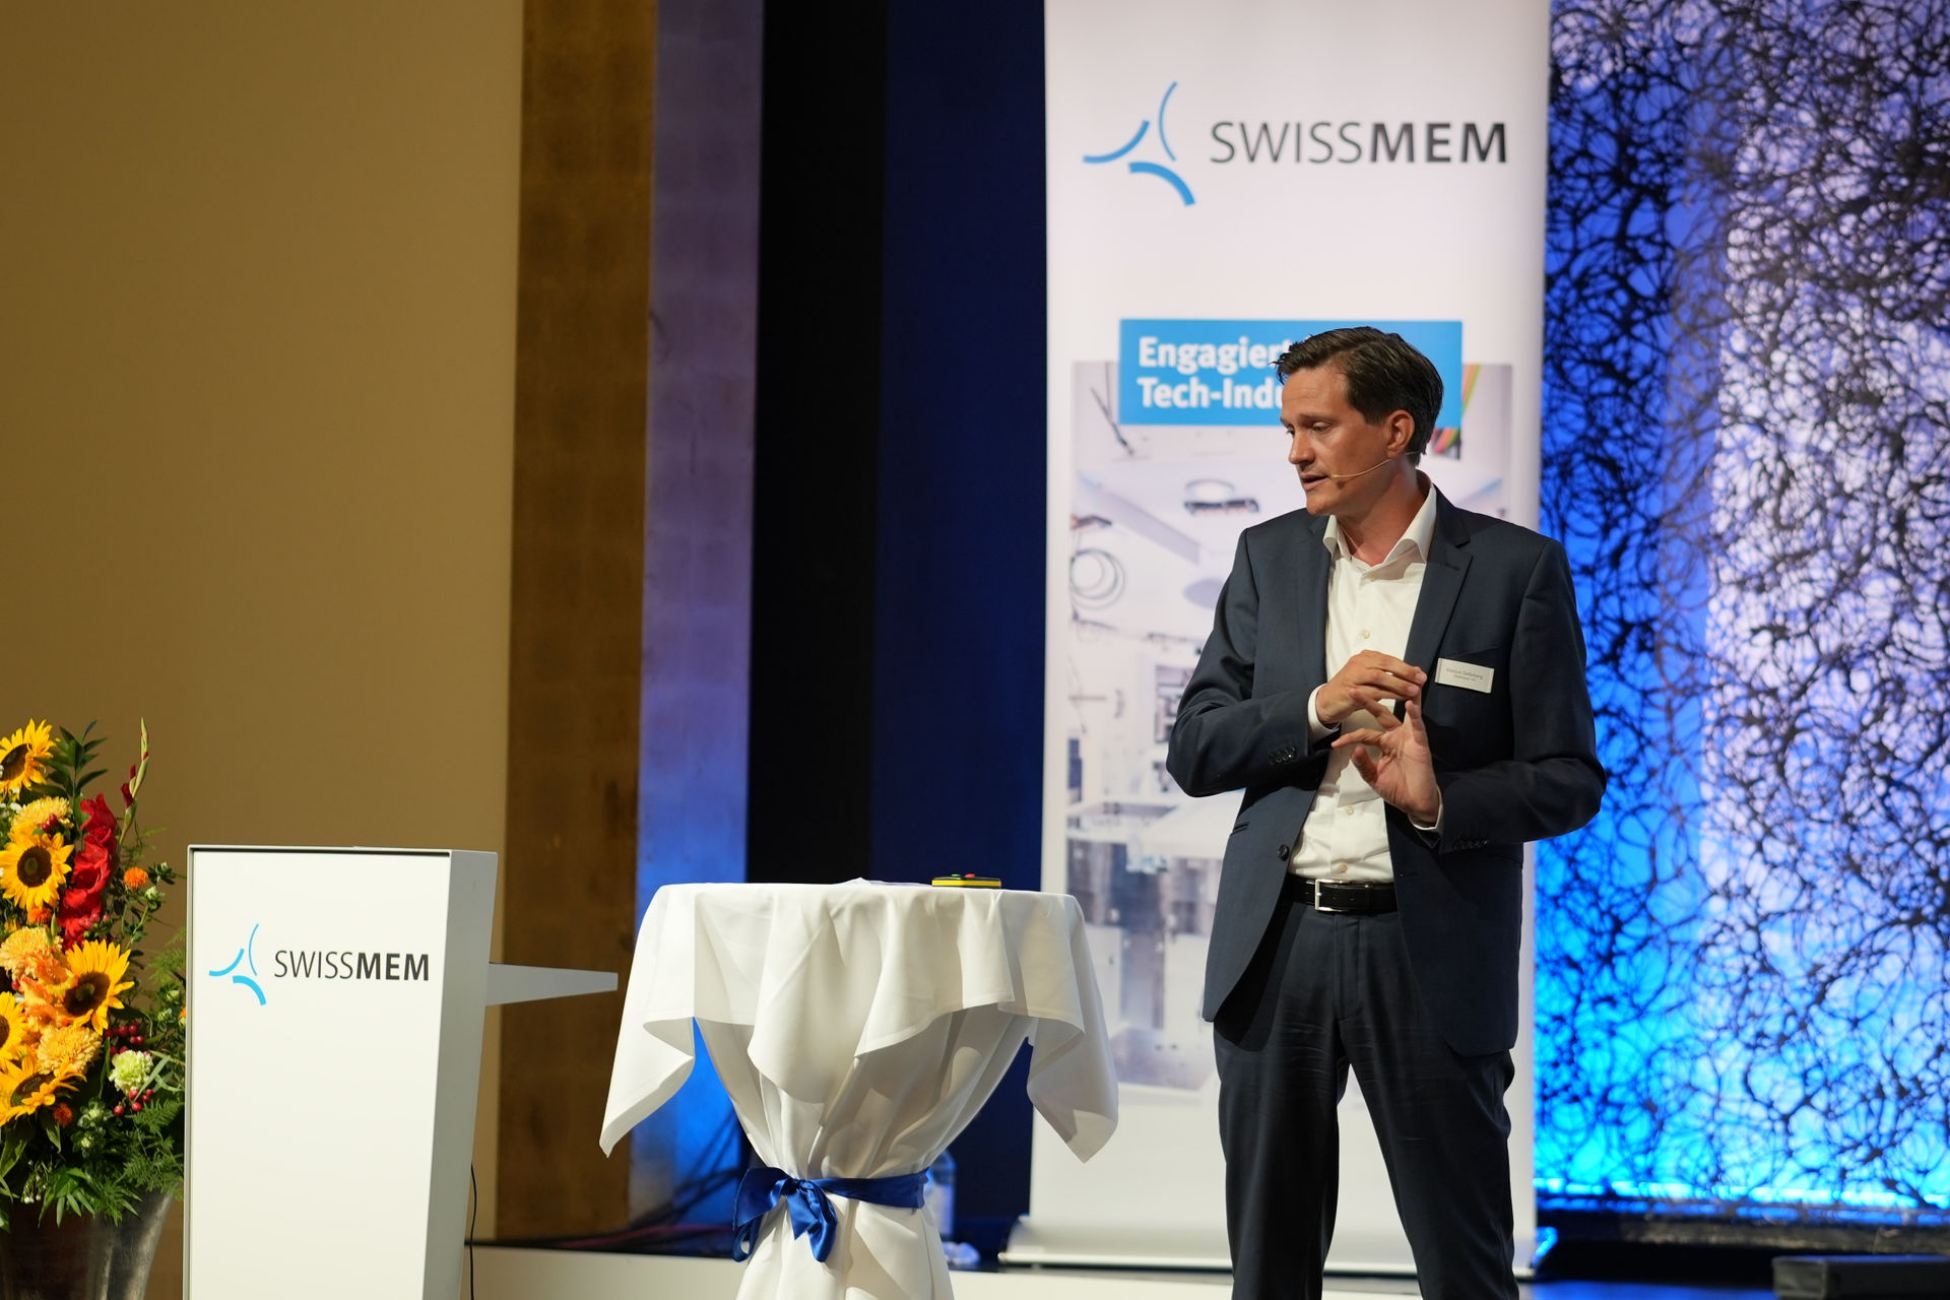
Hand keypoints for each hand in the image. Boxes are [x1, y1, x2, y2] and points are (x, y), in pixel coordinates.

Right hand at [1316, 651, 1426, 726]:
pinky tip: (1398, 700)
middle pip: (1385, 665)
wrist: (1327, 701)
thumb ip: (1388, 674)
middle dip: (1405, 673)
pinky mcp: (1350, 692)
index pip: (1389, 659)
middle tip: (1420, 680)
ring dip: (1398, 685)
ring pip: (1380, 678)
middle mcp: (1358, 664)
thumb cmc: (1350, 689)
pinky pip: (1372, 693)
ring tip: (1413, 691)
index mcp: (1364, 658)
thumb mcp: (1369, 677)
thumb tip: (1414, 672)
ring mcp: (1353, 677)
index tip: (1420, 674)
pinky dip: (1387, 696)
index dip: (1406, 667)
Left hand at [1331, 695, 1440, 824]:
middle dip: (1367, 700)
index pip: (1364, 733)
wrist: (1416, 803)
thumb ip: (1363, 764)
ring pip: (1401, 712)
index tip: (1334, 743)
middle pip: (1380, 713)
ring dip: (1395, 697)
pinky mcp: (1420, 742)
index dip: (1349, 736)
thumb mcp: (1374, 777)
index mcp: (1384, 743)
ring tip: (1388, 681)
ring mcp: (1408, 737)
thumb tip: (1355, 750)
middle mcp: (1396, 736)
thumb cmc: (1398, 789)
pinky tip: (1411, 703)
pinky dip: (1414, 714)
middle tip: (1353, 687)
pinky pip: (1417, 726)